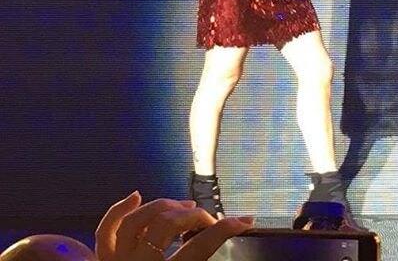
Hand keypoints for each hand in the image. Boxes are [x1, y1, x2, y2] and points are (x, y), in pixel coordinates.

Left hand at [95, 191, 253, 260]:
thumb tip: (222, 242)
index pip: (200, 247)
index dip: (225, 229)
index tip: (244, 220)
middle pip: (168, 224)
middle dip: (195, 215)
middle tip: (209, 219)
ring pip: (139, 219)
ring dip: (165, 206)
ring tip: (184, 207)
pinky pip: (106, 229)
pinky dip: (119, 209)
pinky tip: (136, 195)